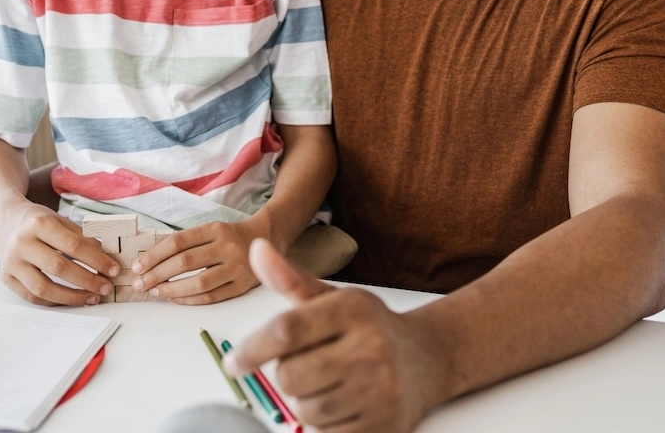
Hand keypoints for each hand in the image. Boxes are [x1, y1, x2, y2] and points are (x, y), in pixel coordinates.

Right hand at [0, 198, 119, 306]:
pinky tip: (71, 299)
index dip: (96, 260)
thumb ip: (81, 237)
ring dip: (71, 297)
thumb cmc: (36, 220)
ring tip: (91, 297)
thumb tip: (105, 257)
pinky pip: (32, 297)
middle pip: (59, 268)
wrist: (4, 220)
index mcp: (39, 224)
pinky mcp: (7, 278)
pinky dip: (54, 301)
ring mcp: (12, 263)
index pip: (73, 246)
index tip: (113, 270)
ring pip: (43, 288)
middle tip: (105, 287)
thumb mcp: (59, 220)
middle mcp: (22, 244)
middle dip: (87, 280)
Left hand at [130, 218, 268, 304]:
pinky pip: (211, 297)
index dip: (154, 255)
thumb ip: (187, 243)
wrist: (267, 238)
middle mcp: (227, 247)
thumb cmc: (230, 236)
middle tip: (140, 283)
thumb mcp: (212, 229)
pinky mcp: (242, 286)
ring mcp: (236, 267)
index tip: (137, 266)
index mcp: (216, 229)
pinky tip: (174, 299)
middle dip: (156, 274)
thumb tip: (151, 262)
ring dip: (171, 290)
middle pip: (184, 262)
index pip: (177, 242)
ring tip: (155, 292)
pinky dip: (189, 300)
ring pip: (198, 283)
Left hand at [223, 240, 448, 432]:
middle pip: (290, 376)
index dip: (252, 349)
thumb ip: (291, 279)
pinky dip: (327, 423)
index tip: (234, 362)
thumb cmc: (370, 327)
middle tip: (309, 363)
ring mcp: (379, 389)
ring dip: (307, 400)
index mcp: (353, 309)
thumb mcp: (335, 298)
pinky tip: (346, 402)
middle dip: (288, 373)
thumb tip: (257, 248)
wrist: (429, 359)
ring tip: (332, 382)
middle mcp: (370, 347)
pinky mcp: (383, 425)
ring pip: (305, 410)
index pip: (287, 330)